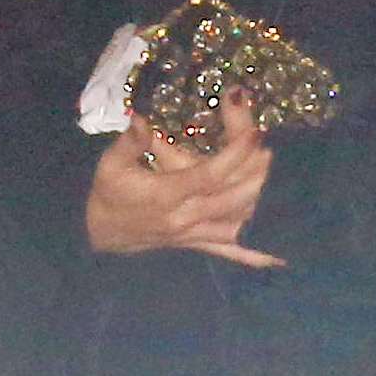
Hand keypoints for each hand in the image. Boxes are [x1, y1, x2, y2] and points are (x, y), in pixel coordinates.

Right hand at [85, 89, 281, 267]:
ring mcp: (193, 234)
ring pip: (235, 221)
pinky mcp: (196, 244)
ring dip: (257, 201)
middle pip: (230, 197)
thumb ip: (129, 142)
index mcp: (166, 195)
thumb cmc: (108, 194)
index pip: (209, 174)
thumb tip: (139, 117)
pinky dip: (253, 255)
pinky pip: (228, 252)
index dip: (235, 154)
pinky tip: (277, 258)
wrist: (99, 234)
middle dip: (254, 173)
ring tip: (271, 177)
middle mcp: (184, 217)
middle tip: (268, 149)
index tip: (254, 133)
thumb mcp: (110, 165)